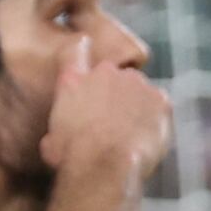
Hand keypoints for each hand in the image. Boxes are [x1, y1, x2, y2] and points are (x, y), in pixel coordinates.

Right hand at [44, 48, 173, 189]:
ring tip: (131, 133)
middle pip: (114, 76)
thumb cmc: (71, 155)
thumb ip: (60, 130)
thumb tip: (55, 139)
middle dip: (115, 93)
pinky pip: (160, 105)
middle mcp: (106, 73)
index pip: (76, 51)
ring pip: (139, 90)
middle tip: (113, 120)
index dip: (82, 49)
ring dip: (137, 105)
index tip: (85, 46)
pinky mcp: (160, 99)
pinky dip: (156, 118)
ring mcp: (136, 83)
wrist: (103, 163)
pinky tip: (148, 137)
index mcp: (73, 80)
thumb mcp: (50, 141)